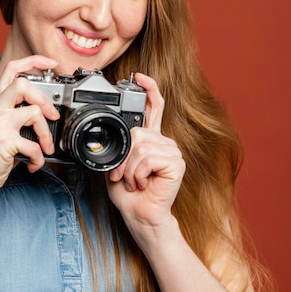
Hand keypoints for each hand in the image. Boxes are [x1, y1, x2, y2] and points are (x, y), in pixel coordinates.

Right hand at [0, 55, 59, 197]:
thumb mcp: (1, 129)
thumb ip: (17, 116)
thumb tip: (45, 113)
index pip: (12, 69)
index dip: (33, 61)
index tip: (51, 64)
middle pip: (24, 85)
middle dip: (45, 100)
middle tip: (52, 117)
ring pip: (34, 114)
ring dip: (46, 134)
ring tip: (45, 148)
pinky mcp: (3, 141)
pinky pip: (33, 145)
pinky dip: (39, 158)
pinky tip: (33, 164)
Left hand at [106, 73, 184, 231]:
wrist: (139, 215)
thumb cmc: (128, 193)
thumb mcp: (117, 164)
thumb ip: (119, 146)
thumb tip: (113, 136)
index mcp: (151, 139)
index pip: (154, 107)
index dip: (149, 90)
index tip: (139, 76)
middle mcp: (164, 142)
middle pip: (138, 131)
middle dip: (123, 156)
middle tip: (122, 175)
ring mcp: (172, 151)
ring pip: (140, 146)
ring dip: (129, 169)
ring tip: (134, 181)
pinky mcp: (177, 163)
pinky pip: (148, 158)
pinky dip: (138, 174)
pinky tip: (143, 183)